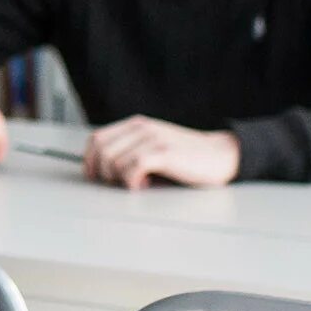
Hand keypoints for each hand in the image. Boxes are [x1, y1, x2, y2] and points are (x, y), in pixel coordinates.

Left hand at [84, 115, 239, 189]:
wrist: (221, 155)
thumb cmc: (187, 157)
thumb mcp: (153, 146)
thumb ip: (130, 150)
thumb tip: (100, 170)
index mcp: (137, 125)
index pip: (97, 139)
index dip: (89, 160)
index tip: (94, 176)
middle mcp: (142, 128)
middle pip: (101, 151)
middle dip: (103, 173)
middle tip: (119, 183)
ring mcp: (153, 139)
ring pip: (113, 161)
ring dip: (120, 179)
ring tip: (138, 183)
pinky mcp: (163, 153)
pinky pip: (131, 168)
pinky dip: (132, 182)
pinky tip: (144, 185)